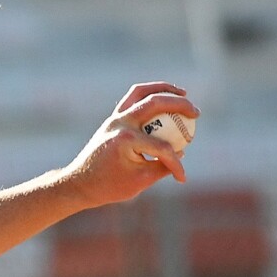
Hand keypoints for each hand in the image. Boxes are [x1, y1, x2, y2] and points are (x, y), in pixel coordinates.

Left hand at [62, 81, 199, 208]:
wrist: (79, 184)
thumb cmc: (108, 186)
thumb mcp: (139, 182)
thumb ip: (162, 167)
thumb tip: (182, 153)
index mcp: (126, 139)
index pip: (161, 146)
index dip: (175, 163)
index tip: (181, 177)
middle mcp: (119, 123)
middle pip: (155, 103)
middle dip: (180, 105)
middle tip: (196, 113)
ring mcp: (114, 118)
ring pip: (141, 92)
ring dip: (163, 89)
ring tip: (183, 94)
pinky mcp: (112, 119)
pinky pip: (133, 99)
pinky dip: (149, 95)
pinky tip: (165, 100)